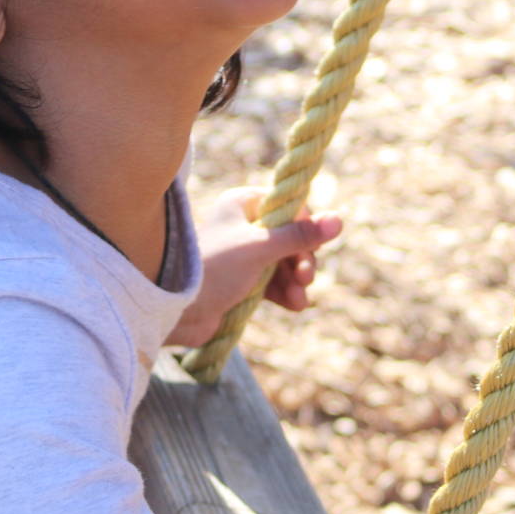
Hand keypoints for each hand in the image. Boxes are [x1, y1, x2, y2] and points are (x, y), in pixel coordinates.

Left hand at [167, 188, 342, 348]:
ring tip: (299, 300)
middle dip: (301, 259)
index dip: (305, 225)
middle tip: (306, 278)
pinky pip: (273, 282)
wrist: (175, 309)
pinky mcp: (240, 281)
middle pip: (289, 236)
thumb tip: (339, 220)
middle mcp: (242, 225)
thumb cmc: (214, 268)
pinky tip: (295, 305)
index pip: (286, 205)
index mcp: (241, 204)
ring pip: (283, 262)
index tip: (314, 244)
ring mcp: (241, 254)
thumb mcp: (260, 248)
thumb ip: (299, 236)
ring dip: (296, 280)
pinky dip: (285, 292)